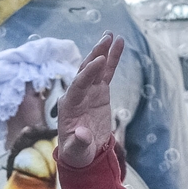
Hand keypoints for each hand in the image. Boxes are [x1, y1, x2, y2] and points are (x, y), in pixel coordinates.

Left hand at [53, 35, 125, 170]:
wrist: (83, 153)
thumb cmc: (76, 152)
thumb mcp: (77, 151)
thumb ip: (79, 142)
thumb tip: (83, 134)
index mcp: (69, 105)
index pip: (78, 85)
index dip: (88, 73)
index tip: (99, 61)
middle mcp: (77, 94)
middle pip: (85, 70)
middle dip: (94, 55)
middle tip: (105, 40)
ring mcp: (89, 91)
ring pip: (96, 68)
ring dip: (103, 51)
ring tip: (111, 35)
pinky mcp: (99, 92)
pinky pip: (106, 72)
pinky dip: (112, 59)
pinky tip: (119, 44)